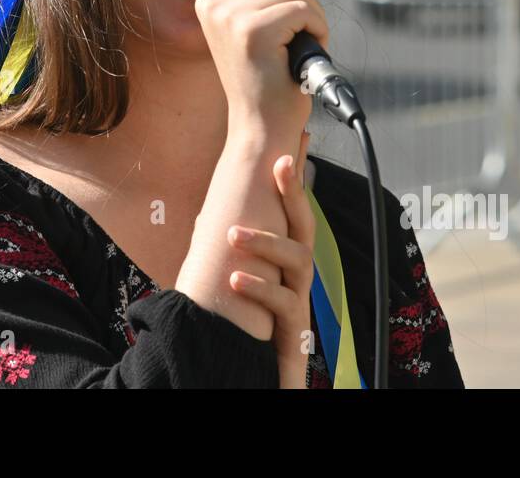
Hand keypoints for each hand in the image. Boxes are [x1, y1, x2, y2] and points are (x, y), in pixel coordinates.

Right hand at [195, 0, 329, 139]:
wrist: (260, 125)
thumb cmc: (264, 79)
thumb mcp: (253, 27)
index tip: (281, 27)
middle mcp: (214, 2)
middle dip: (304, 5)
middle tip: (295, 40)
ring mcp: (231, 15)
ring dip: (313, 19)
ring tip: (299, 48)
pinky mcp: (254, 30)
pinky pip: (305, 10)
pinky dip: (318, 30)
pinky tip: (304, 55)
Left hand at [225, 129, 316, 388]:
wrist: (255, 379)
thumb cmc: (244, 326)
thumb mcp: (238, 280)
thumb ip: (233, 253)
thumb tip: (215, 218)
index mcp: (285, 260)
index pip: (293, 211)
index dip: (296, 177)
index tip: (296, 140)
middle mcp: (297, 275)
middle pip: (304, 226)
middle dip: (294, 192)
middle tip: (279, 162)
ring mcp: (299, 300)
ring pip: (298, 261)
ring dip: (265, 243)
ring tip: (233, 235)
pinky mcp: (293, 330)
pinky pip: (284, 304)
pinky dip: (260, 288)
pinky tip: (237, 279)